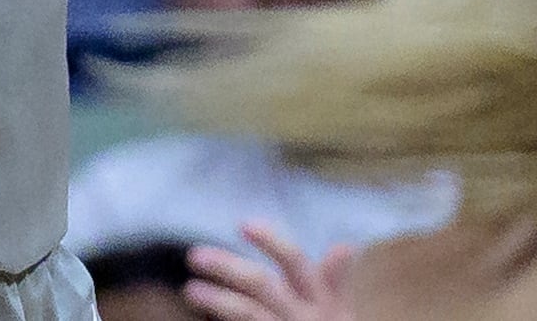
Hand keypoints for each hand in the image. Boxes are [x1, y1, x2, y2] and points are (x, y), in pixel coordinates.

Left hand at [187, 225, 356, 320]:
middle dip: (227, 267)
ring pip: (248, 314)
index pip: (295, 262)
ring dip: (217, 299)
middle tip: (194, 255)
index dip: (271, 242)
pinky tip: (202, 320)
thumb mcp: (342, 311)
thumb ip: (336, 280)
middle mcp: (305, 316)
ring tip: (190, 289)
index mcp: (323, 299)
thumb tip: (345, 247)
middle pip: (262, 285)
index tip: (242, 224)